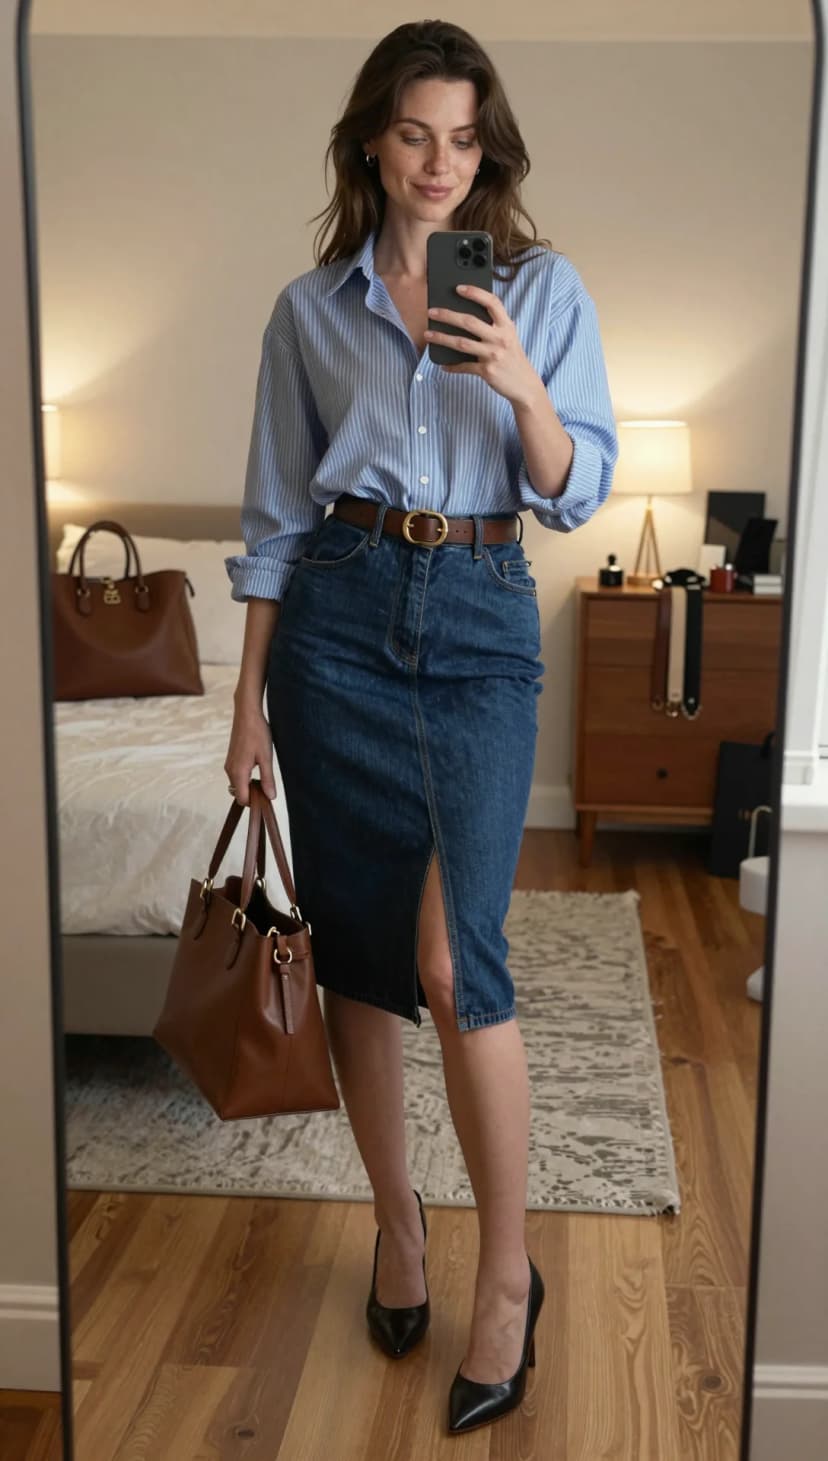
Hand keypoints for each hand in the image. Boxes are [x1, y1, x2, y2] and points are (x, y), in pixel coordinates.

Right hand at [224, 703, 277, 805]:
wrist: (247, 714)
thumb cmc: (257, 733)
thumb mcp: (266, 757)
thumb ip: (267, 779)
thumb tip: (271, 797)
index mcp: (238, 772)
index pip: (242, 799)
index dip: (255, 802)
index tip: (267, 798)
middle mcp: (230, 770)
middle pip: (239, 793)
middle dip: (253, 795)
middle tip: (268, 787)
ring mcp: (229, 764)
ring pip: (238, 785)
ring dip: (250, 786)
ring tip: (265, 776)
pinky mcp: (231, 759)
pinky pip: (237, 776)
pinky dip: (246, 778)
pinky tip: (258, 768)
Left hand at [424, 285, 543, 407]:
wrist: (524, 384)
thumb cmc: (512, 357)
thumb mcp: (509, 336)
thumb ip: (494, 325)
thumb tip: (465, 315)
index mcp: (506, 326)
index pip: (492, 302)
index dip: (475, 293)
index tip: (459, 288)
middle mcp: (501, 338)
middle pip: (470, 322)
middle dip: (447, 315)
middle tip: (431, 312)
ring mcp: (494, 355)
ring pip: (462, 343)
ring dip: (442, 338)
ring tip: (428, 334)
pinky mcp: (487, 371)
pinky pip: (464, 367)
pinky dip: (452, 366)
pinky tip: (443, 365)